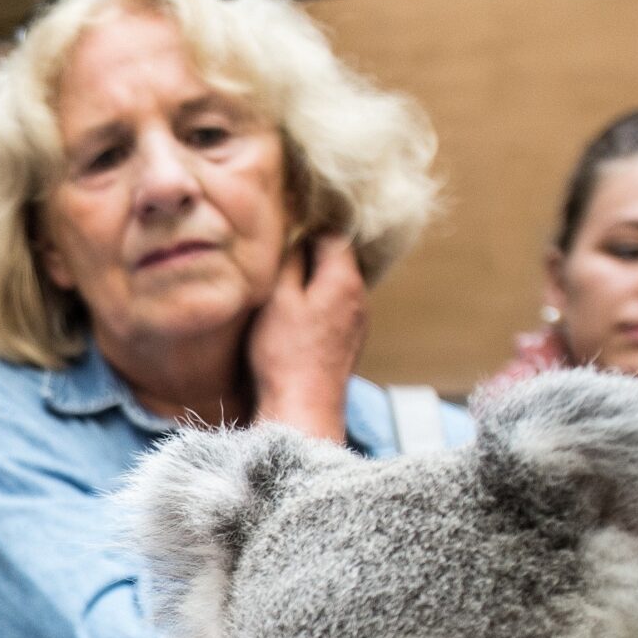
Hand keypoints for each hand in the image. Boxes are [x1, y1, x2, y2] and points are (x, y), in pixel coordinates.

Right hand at [246, 232, 365, 441]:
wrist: (303, 407)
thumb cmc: (285, 354)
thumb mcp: (277, 299)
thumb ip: (291, 263)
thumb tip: (299, 241)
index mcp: (344, 279)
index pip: (334, 234)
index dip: (308, 230)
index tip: (285, 235)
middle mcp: (360, 297)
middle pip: (339, 259)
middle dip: (312, 255)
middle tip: (280, 262)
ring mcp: (359, 321)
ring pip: (338, 284)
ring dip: (315, 282)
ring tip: (285, 292)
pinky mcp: (351, 341)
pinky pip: (337, 307)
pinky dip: (320, 304)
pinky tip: (297, 319)